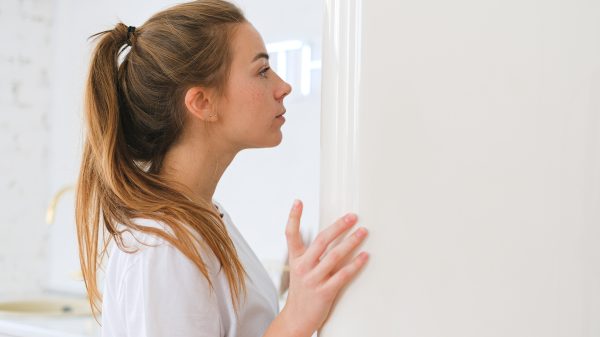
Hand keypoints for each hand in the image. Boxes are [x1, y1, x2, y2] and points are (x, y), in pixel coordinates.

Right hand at [281, 199, 369, 335]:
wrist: (296, 318)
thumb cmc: (302, 291)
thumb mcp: (300, 270)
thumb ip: (311, 254)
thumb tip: (331, 235)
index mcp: (296, 259)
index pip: (290, 234)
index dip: (293, 217)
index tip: (298, 201)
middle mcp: (303, 267)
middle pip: (322, 240)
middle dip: (339, 226)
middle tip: (353, 217)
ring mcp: (313, 280)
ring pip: (335, 255)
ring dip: (352, 242)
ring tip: (363, 232)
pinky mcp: (324, 292)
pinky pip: (343, 275)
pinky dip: (355, 264)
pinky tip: (365, 256)